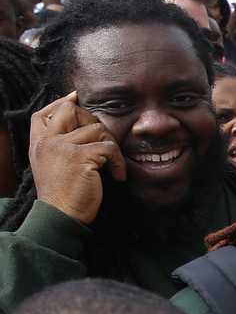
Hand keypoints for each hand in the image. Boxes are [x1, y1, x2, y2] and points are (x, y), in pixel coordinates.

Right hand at [27, 92, 124, 224]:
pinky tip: (117, 176)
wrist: (60, 216)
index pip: (43, 113)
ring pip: (97, 129)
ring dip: (111, 146)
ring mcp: (62, 147)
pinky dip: (119, 162)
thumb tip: (80, 123)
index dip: (60, 102)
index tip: (74, 97)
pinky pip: (109, 147)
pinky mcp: (80, 157)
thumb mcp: (51, 165)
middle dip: (93, 120)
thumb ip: (58, 145)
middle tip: (105, 142)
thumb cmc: (62, 194)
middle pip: (70, 110)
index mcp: (38, 143)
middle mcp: (47, 141)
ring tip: (112, 165)